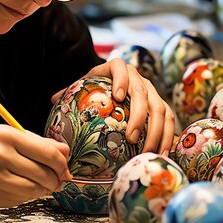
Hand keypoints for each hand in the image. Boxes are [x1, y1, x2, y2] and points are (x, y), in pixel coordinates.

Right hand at [0, 125, 71, 208]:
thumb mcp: (5, 135)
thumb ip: (36, 142)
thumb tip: (65, 152)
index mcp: (5, 137)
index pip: (46, 152)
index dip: (62, 164)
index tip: (66, 168)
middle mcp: (0, 157)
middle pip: (43, 174)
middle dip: (56, 179)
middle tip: (58, 179)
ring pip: (34, 190)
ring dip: (43, 189)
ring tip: (42, 184)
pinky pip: (21, 200)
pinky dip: (27, 196)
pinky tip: (22, 188)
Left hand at [52, 58, 174, 154]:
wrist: (115, 87)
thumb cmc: (96, 89)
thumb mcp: (83, 88)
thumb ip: (69, 92)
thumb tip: (53, 99)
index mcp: (117, 68)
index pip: (120, 68)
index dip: (121, 79)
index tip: (117, 96)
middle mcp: (139, 78)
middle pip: (143, 92)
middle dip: (139, 115)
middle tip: (131, 138)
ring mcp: (153, 92)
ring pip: (161, 108)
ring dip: (156, 132)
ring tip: (146, 151)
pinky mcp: (162, 106)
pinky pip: (169, 121)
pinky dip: (168, 138)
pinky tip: (162, 154)